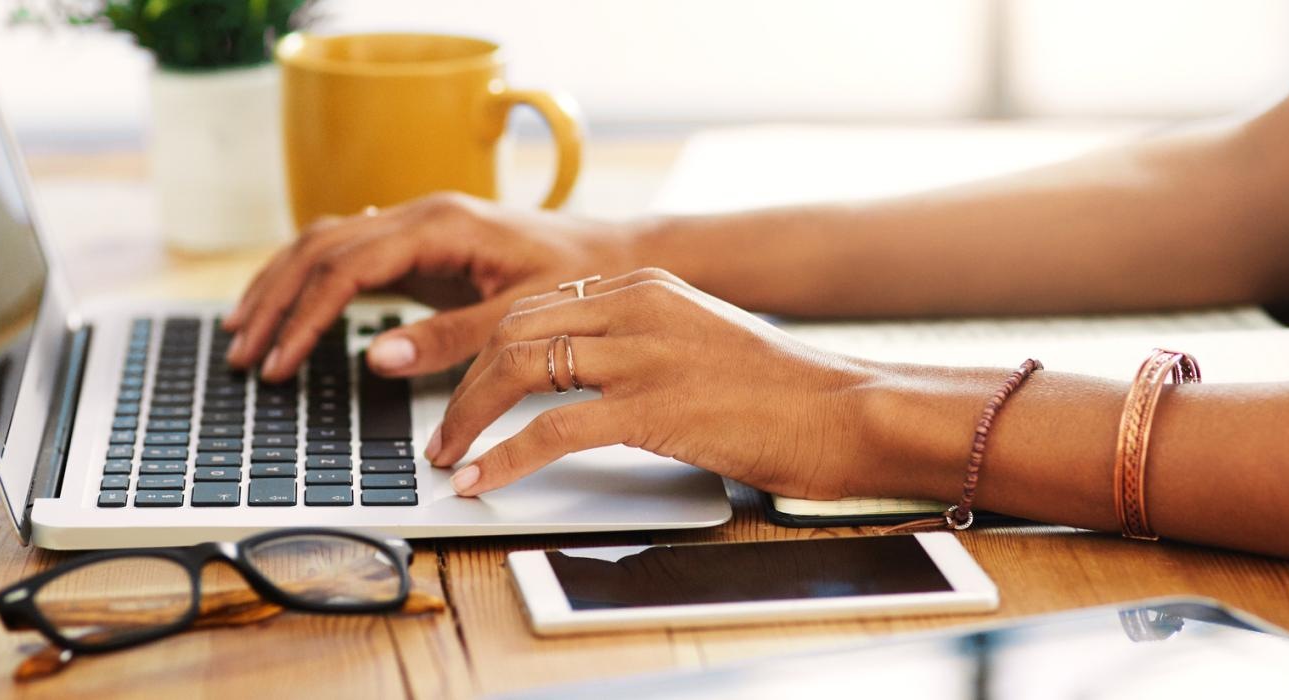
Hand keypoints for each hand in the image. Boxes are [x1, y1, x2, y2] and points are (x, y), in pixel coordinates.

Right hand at [223, 193, 635, 381]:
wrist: (618, 255)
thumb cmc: (580, 279)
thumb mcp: (520, 317)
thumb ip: (451, 338)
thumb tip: (378, 357)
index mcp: (440, 225)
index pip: (345, 267)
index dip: (303, 317)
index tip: (280, 363)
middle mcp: (420, 214)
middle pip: (318, 248)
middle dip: (274, 301)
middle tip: (243, 354)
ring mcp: (417, 225)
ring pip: (324, 243)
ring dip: (280, 286)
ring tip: (245, 332)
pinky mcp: (422, 244)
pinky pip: (348, 252)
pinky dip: (309, 279)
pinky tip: (287, 304)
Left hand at [429, 268, 884, 499]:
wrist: (846, 410)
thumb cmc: (782, 391)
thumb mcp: (700, 339)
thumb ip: (642, 341)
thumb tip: (580, 376)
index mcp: (646, 286)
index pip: (536, 306)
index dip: (483, 350)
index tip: (461, 389)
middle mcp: (637, 307)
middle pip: (514, 331)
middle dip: (463, 384)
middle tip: (442, 432)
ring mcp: (644, 353)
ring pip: (519, 369)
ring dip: (469, 418)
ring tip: (448, 457)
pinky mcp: (654, 406)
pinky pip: (551, 429)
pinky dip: (504, 457)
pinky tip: (481, 480)